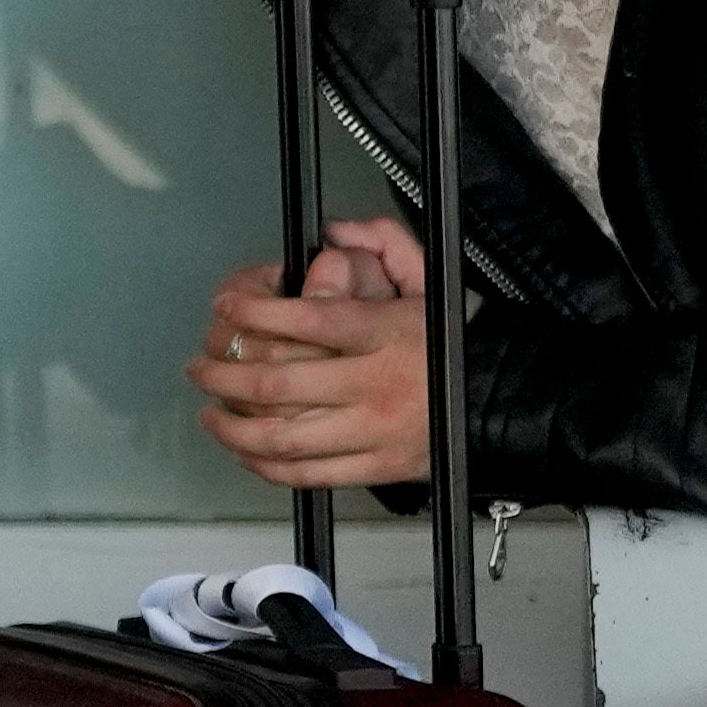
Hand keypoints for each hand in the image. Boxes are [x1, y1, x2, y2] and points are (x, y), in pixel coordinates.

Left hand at [190, 213, 438, 489]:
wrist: (507, 398)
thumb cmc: (457, 340)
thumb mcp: (430, 280)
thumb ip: (384, 244)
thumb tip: (331, 233)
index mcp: (385, 333)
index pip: (310, 317)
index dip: (256, 310)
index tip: (225, 305)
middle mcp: (374, 384)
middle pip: (278, 385)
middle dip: (223, 376)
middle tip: (199, 367)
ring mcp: (374, 431)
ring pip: (282, 437)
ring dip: (232, 426)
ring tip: (209, 411)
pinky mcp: (377, 468)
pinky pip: (308, 474)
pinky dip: (266, 464)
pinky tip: (245, 450)